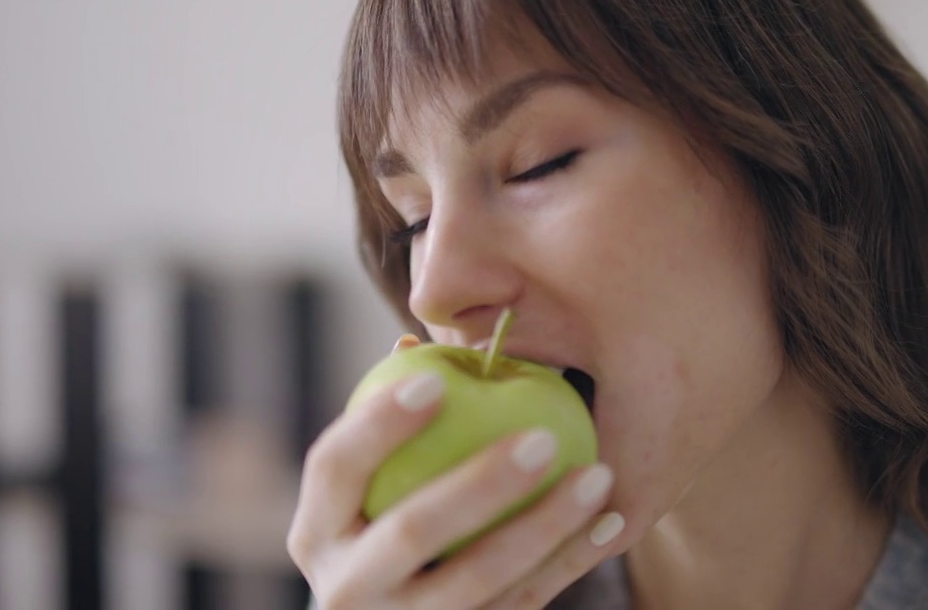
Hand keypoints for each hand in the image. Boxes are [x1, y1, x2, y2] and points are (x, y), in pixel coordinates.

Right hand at [286, 334, 624, 609]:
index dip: (379, 423)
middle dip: (480, 484)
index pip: (335, 467)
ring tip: (597, 476)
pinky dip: (570, 560)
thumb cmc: (386, 519)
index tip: (438, 380)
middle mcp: (346, 588)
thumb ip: (391, 421)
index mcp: (317, 530)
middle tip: (544, 438)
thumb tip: (416, 343)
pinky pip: (522, 604)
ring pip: (478, 580)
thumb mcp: (371, 483)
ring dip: (545, 525)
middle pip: (411, 531)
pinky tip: (610, 518)